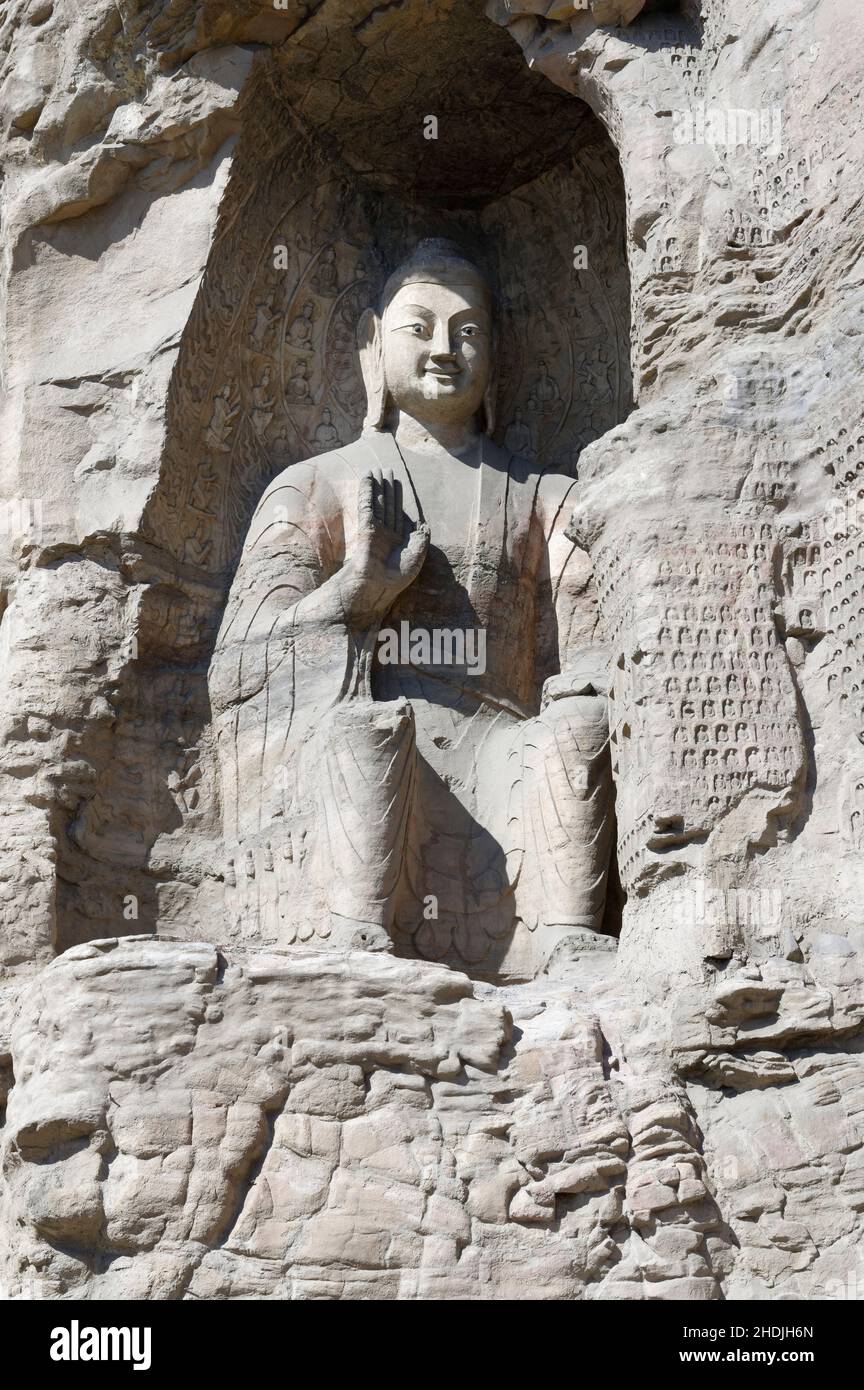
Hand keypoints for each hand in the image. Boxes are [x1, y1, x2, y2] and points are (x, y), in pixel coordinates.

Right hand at [338, 469, 429, 625]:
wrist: (379, 587)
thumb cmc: (397, 578)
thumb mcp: (417, 557)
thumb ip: (422, 539)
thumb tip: (424, 525)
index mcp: (398, 540)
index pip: (398, 513)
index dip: (397, 497)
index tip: (397, 482)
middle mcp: (386, 533)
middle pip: (387, 504)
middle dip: (387, 487)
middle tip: (386, 469)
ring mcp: (375, 530)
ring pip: (377, 502)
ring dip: (376, 485)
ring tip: (376, 468)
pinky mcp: (366, 528)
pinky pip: (367, 505)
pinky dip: (367, 490)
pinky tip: (368, 478)